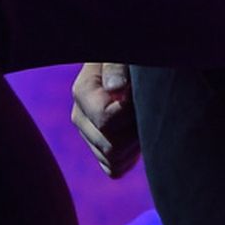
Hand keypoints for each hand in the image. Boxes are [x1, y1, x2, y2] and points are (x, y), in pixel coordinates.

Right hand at [71, 62, 140, 179]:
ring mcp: (87, 135)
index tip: (140, 95)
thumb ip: (118, 66)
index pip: (107, 121)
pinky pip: (114, 169)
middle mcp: (79, 116)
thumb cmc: (130, 59)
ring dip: (134, 145)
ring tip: (142, 120)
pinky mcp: (98, 148)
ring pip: (113, 160)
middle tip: (146, 110)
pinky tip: (138, 137)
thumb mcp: (124, 55)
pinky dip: (130, 158)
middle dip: (136, 132)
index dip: (132, 113)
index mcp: (83, 92)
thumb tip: (115, 87)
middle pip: (112, 147)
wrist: (131, 67)